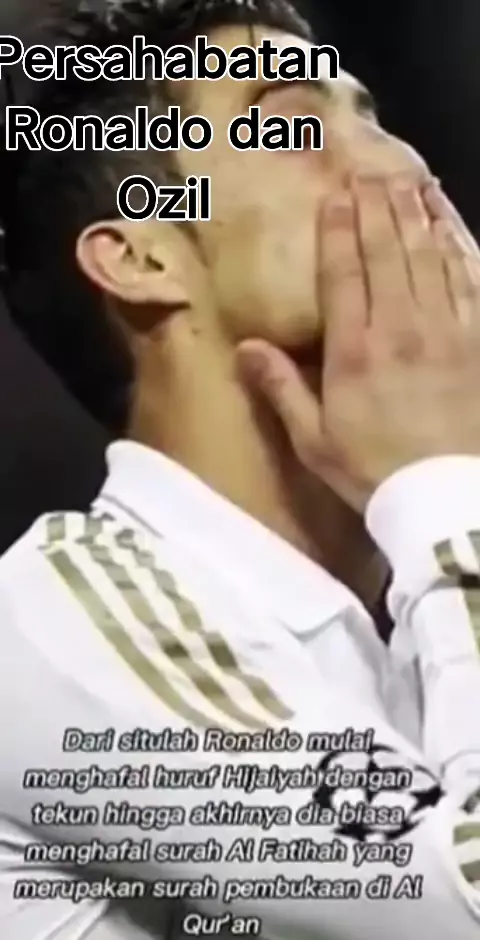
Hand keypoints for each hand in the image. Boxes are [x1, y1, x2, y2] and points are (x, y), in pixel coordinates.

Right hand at [237, 175, 479, 511]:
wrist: (443, 496)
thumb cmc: (373, 473)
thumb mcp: (314, 441)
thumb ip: (281, 389)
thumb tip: (246, 345)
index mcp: (354, 349)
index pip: (344, 273)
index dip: (339, 229)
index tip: (336, 195)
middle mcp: (399, 328)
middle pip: (388, 252)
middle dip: (378, 209)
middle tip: (371, 173)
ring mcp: (445, 331)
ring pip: (429, 258)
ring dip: (416, 217)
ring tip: (408, 183)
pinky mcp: (477, 343)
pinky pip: (468, 282)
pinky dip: (457, 249)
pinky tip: (448, 228)